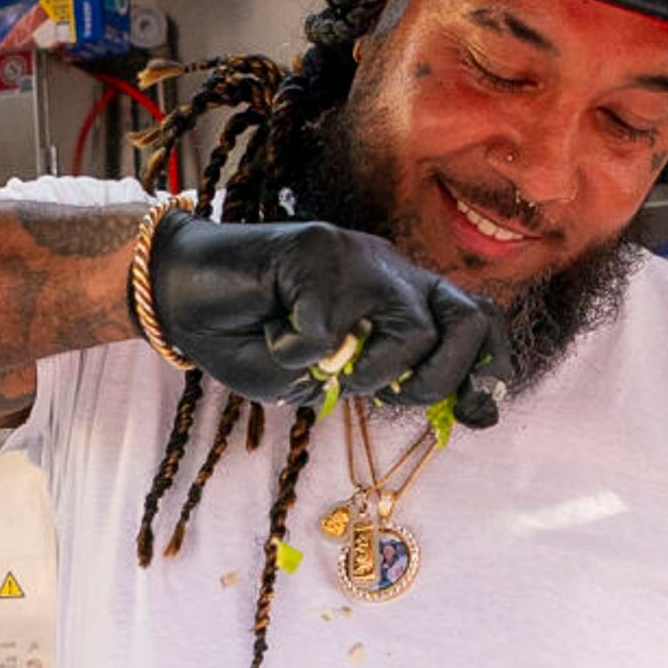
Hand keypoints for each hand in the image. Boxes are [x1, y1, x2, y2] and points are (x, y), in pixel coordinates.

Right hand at [140, 216, 511, 425]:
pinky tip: (269, 333)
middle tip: (383, 395)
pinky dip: (291, 352)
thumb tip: (415, 394)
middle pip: (470, 318)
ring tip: (318, 367)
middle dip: (440, 378)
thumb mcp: (314, 378)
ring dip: (367, 373)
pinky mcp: (319, 252)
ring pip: (413, 328)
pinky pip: (326, 332)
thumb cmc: (244, 334)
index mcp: (396, 294)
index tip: (478, 415)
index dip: (487, 369)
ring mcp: (358, 257)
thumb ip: (363, 381)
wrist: (179, 291)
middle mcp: (388, 270)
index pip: (474, 321)